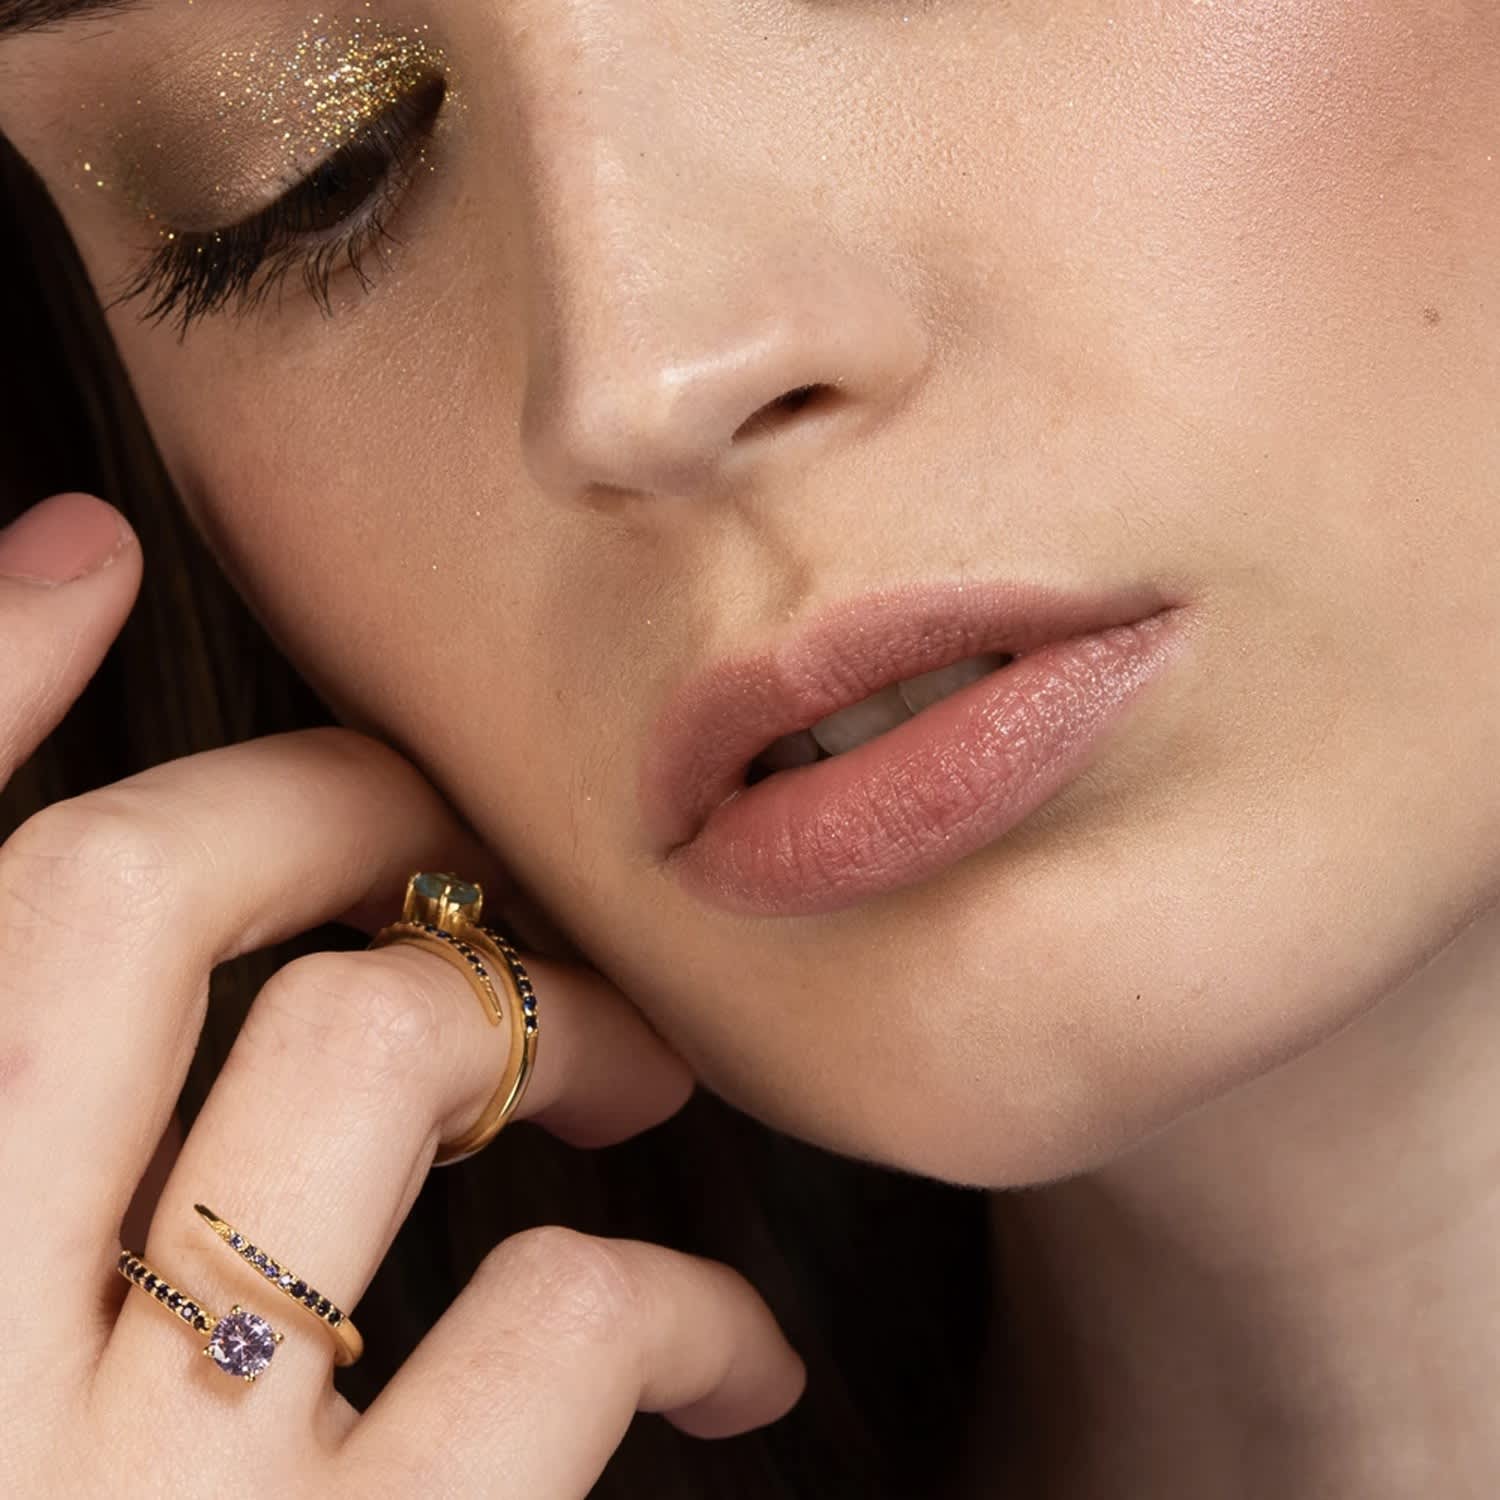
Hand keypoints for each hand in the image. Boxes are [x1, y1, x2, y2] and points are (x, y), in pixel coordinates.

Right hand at [0, 493, 805, 1497]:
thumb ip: (35, 1128)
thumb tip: (102, 818)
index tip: (89, 547)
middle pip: (122, 898)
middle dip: (327, 806)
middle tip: (460, 839)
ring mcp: (147, 1487)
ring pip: (364, 1044)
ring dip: (545, 1015)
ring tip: (640, 1072)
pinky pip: (559, 1322)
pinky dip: (679, 1303)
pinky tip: (728, 1351)